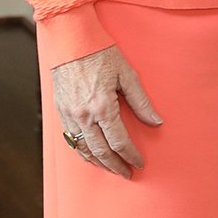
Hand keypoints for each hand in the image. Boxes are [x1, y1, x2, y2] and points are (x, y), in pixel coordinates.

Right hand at [51, 44, 163, 178]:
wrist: (71, 43)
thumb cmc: (102, 55)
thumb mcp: (127, 75)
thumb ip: (141, 101)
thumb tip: (156, 122)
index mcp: (103, 107)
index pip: (119, 141)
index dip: (131, 155)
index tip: (140, 162)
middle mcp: (83, 116)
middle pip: (101, 151)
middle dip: (116, 165)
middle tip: (128, 174)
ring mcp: (69, 116)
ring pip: (83, 149)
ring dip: (99, 163)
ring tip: (112, 169)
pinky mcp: (60, 112)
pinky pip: (71, 140)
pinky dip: (82, 152)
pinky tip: (92, 156)